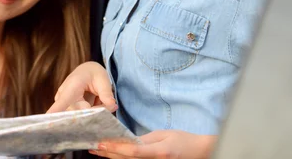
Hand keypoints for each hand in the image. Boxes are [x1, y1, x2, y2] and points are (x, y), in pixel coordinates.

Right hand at [47, 61, 116, 112]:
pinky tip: (91, 102)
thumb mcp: (103, 80)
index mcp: (72, 86)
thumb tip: (111, 107)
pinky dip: (89, 112)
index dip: (55, 111)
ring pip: (80, 116)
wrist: (87, 70)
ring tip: (96, 99)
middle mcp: (64, 96)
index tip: (48, 118)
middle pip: (79, 113)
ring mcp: (62, 103)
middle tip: (105, 102)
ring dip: (92, 111)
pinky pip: (80, 116)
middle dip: (94, 111)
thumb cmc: (94, 73)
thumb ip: (107, 94)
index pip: (64, 101)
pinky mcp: (64, 108)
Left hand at [89, 130, 216, 158]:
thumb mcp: (164, 134)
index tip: (101, 143)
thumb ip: (145, 139)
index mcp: (159, 152)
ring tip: (96, 150)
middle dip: (107, 153)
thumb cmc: (183, 140)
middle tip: (91, 146)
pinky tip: (111, 154)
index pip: (133, 151)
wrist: (200, 152)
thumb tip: (126, 140)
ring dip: (111, 157)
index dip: (115, 148)